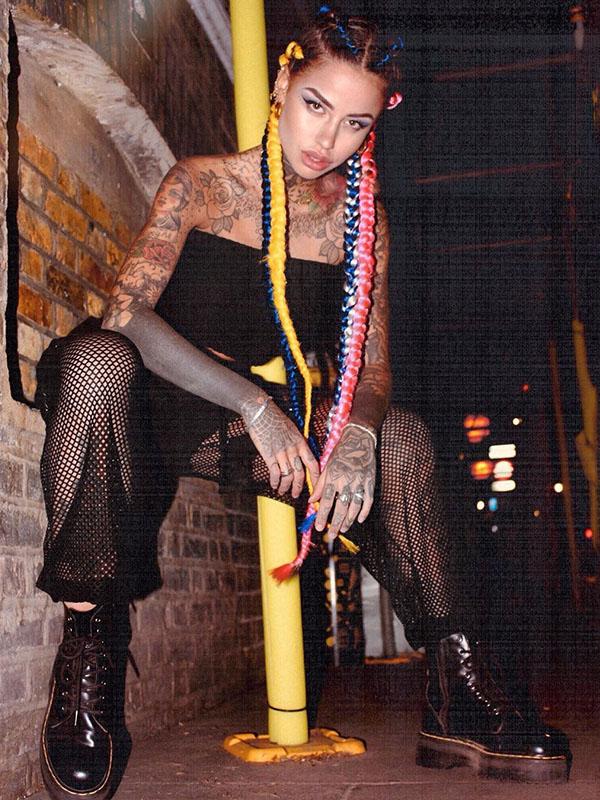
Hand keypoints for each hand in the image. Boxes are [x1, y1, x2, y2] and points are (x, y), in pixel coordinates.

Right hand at [242, 396, 319, 497]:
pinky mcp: (269, 455)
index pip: (313, 463)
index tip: (316, 486)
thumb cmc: (276, 419)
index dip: (316, 477)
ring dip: (286, 487)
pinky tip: (274, 485)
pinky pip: (275, 473)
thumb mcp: (292, 430)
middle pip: (300, 473)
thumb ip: (297, 443)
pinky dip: (275, 482)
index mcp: (301, 443)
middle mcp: (293, 449)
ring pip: (288, 476)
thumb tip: (300, 456)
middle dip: (299, 487)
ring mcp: (281, 453)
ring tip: (283, 492)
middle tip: (297, 494)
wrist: (261, 411)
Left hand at [309, 423, 375, 537]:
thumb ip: (319, 485)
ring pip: (355, 507)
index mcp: (333, 477)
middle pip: (341, 508)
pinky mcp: (370, 482)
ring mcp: (360, 482)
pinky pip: (368, 501)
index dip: (323, 516)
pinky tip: (360, 519)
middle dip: (335, 523)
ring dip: (349, 520)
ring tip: (343, 528)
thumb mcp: (327, 466)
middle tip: (332, 535)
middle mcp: (346, 482)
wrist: (359, 439)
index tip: (319, 527)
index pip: (326, 501)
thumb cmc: (341, 453)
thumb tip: (312, 501)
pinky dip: (364, 511)